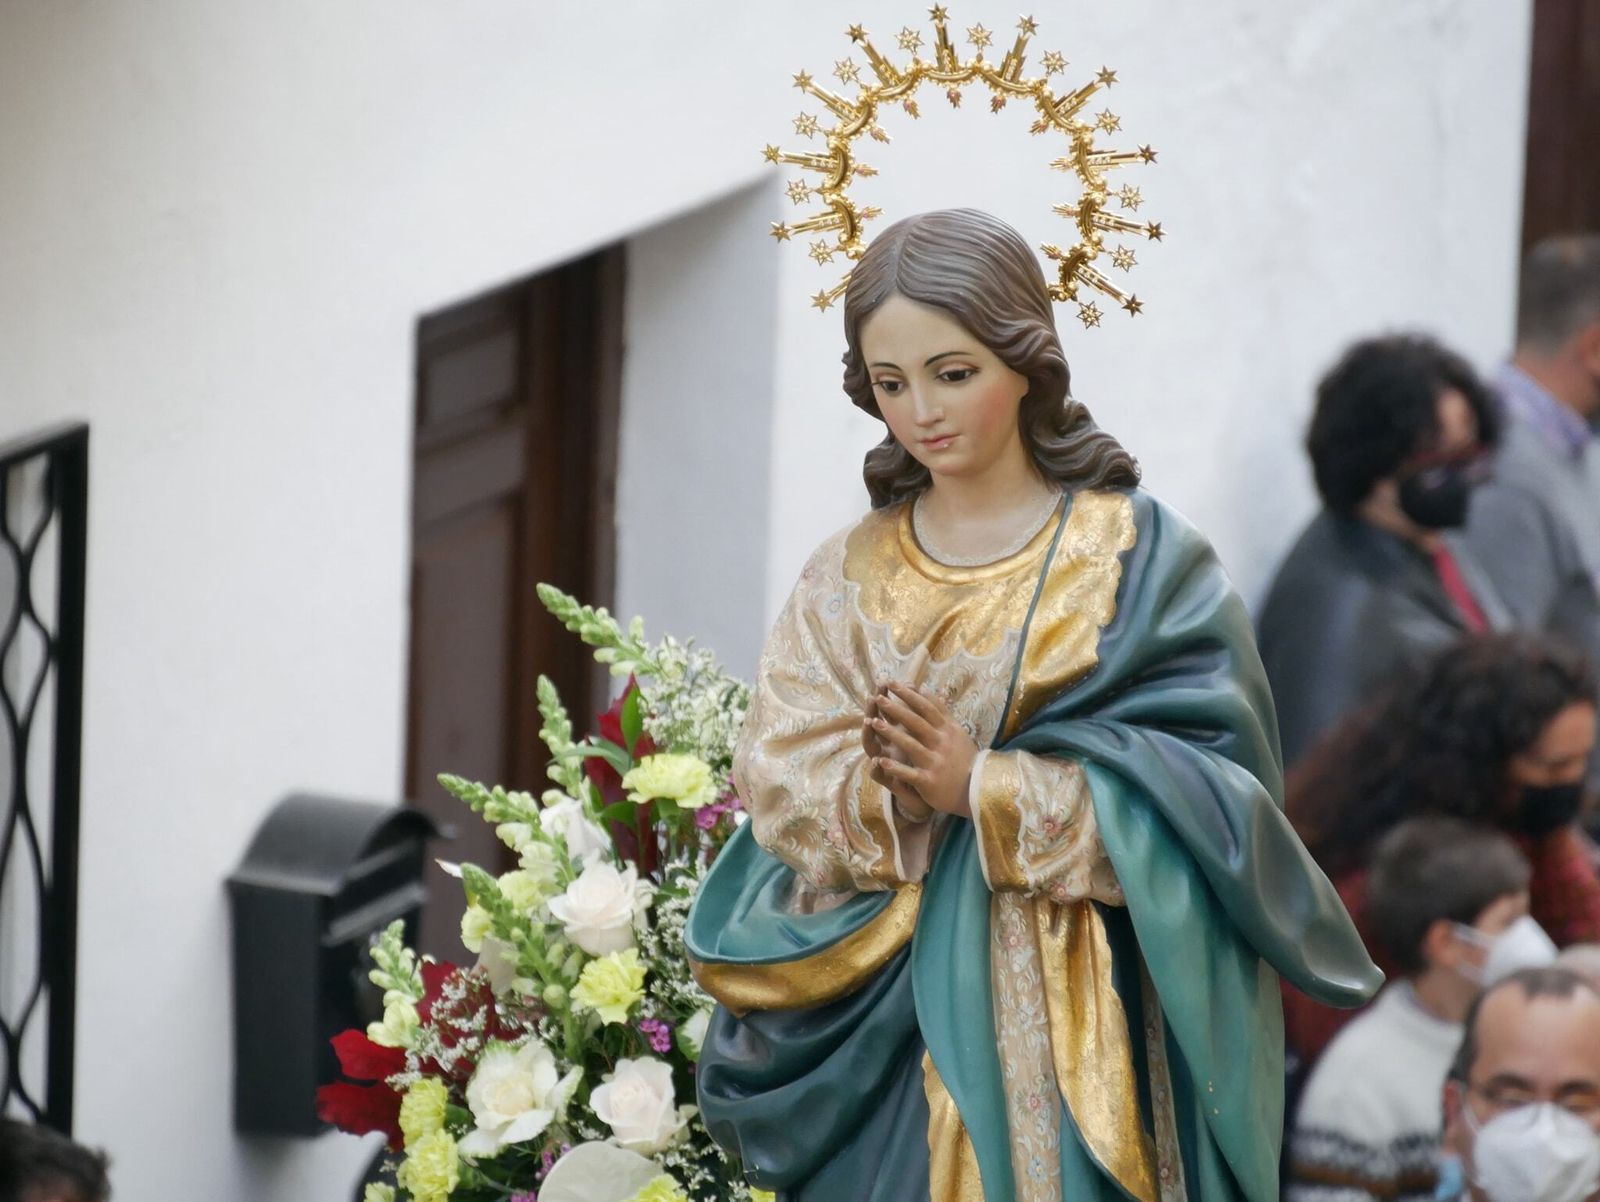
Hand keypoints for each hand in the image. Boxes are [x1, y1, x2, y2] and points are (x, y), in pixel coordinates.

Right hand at [862, 694, 934, 821]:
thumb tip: (918, 688)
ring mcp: (886, 764)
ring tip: (868, 722)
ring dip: (869, 735)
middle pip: (875, 726)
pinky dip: (876, 769)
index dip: (885, 698)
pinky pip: (880, 776)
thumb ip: (917, 716)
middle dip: (873, 711)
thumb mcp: (921, 738)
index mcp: (896, 736)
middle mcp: (887, 747)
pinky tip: (875, 761)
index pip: (886, 713)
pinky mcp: (890, 782)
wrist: (929, 794)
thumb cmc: (923, 763)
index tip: (885, 682)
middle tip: (873, 697)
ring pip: (872, 748)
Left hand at [867, 683, 977, 817]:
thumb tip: (923, 688)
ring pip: (911, 745)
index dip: (908, 695)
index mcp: (947, 730)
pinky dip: (895, 768)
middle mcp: (941, 743)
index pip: (926, 707)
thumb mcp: (956, 731)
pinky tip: (880, 761)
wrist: (976, 789)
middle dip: (895, 709)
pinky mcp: (929, 781)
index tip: (892, 682)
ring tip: (873, 723)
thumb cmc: (962, 757)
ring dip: (891, 734)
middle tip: (878, 697)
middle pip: (916, 722)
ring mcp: (935, 762)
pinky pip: (909, 773)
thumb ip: (940, 711)